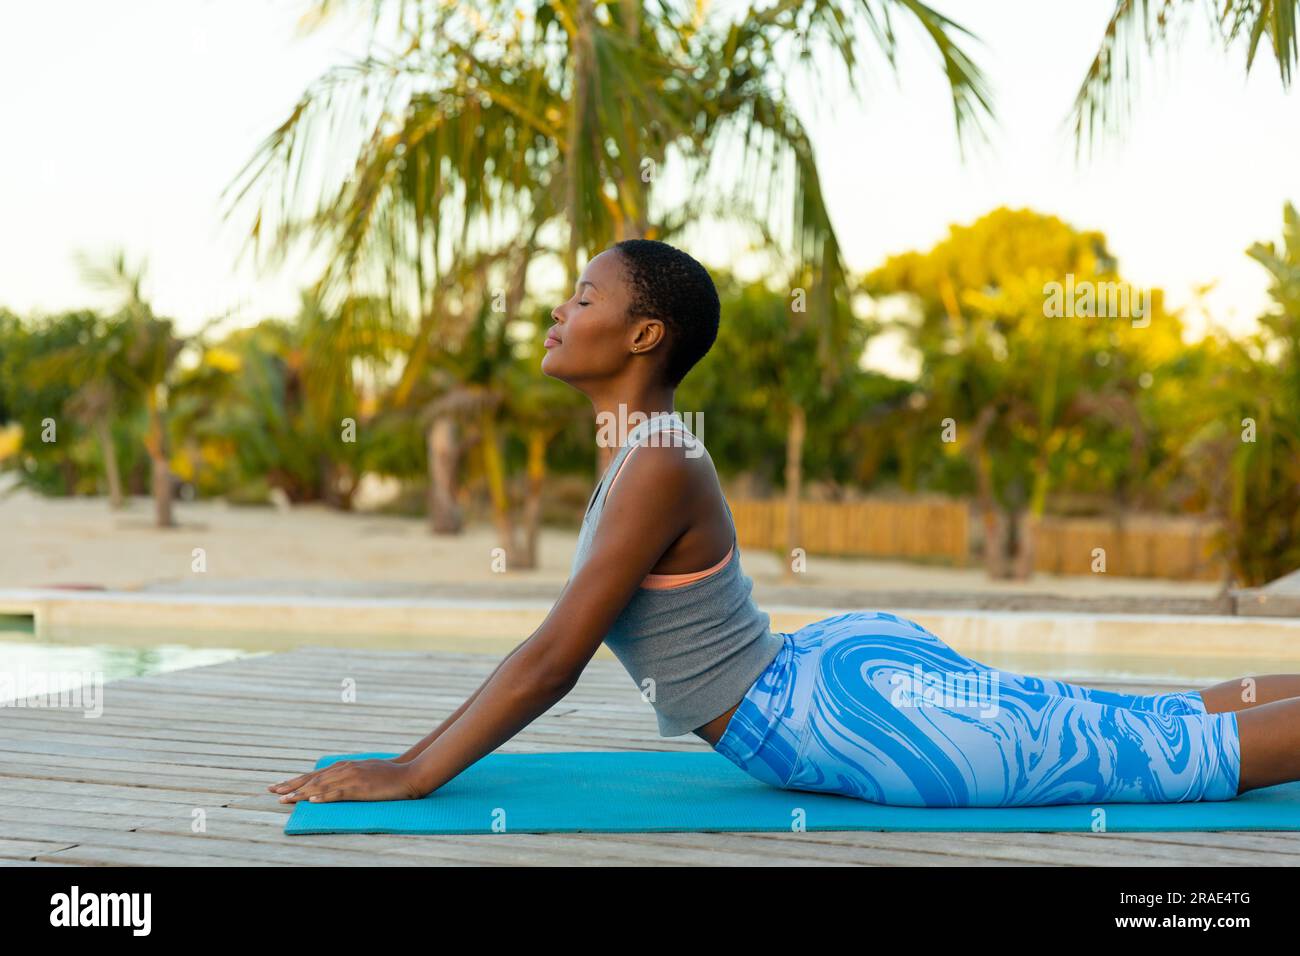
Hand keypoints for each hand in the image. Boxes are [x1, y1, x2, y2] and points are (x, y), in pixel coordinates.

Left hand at [268, 758, 426, 803]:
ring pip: (321, 786)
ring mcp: (352, 778)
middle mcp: (344, 769)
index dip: (295, 780)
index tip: (278, 787)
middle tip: (271, 791)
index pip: (314, 774)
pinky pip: (338, 793)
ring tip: (285, 800)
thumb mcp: (365, 772)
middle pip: (312, 778)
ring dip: (301, 793)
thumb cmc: (389, 775)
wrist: (410, 773)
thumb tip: (332, 782)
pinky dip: (323, 797)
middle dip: (290, 785)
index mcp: (344, 766)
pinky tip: (311, 801)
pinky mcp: (360, 788)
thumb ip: (348, 775)